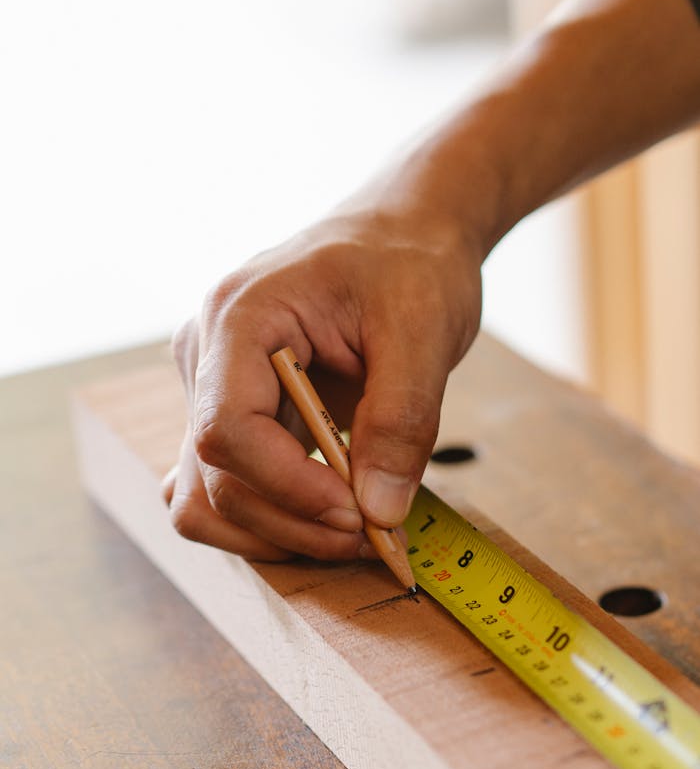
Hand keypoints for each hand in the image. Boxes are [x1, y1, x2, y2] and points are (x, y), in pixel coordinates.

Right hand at [164, 173, 484, 561]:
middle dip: (293, 521)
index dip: (289, 486)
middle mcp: (207, 356)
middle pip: (214, 477)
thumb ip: (402, 420)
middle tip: (375, 532)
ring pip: (207, 498)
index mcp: (238, 317)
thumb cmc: (407, 261)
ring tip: (353, 529)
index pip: (226, 428)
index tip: (358, 512)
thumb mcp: (422, 329)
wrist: (401, 235)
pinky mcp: (236, 413)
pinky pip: (227, 488)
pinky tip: (323, 516)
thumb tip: (380, 512)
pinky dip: (270, 519)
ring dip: (277, 532)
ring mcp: (213, 388)